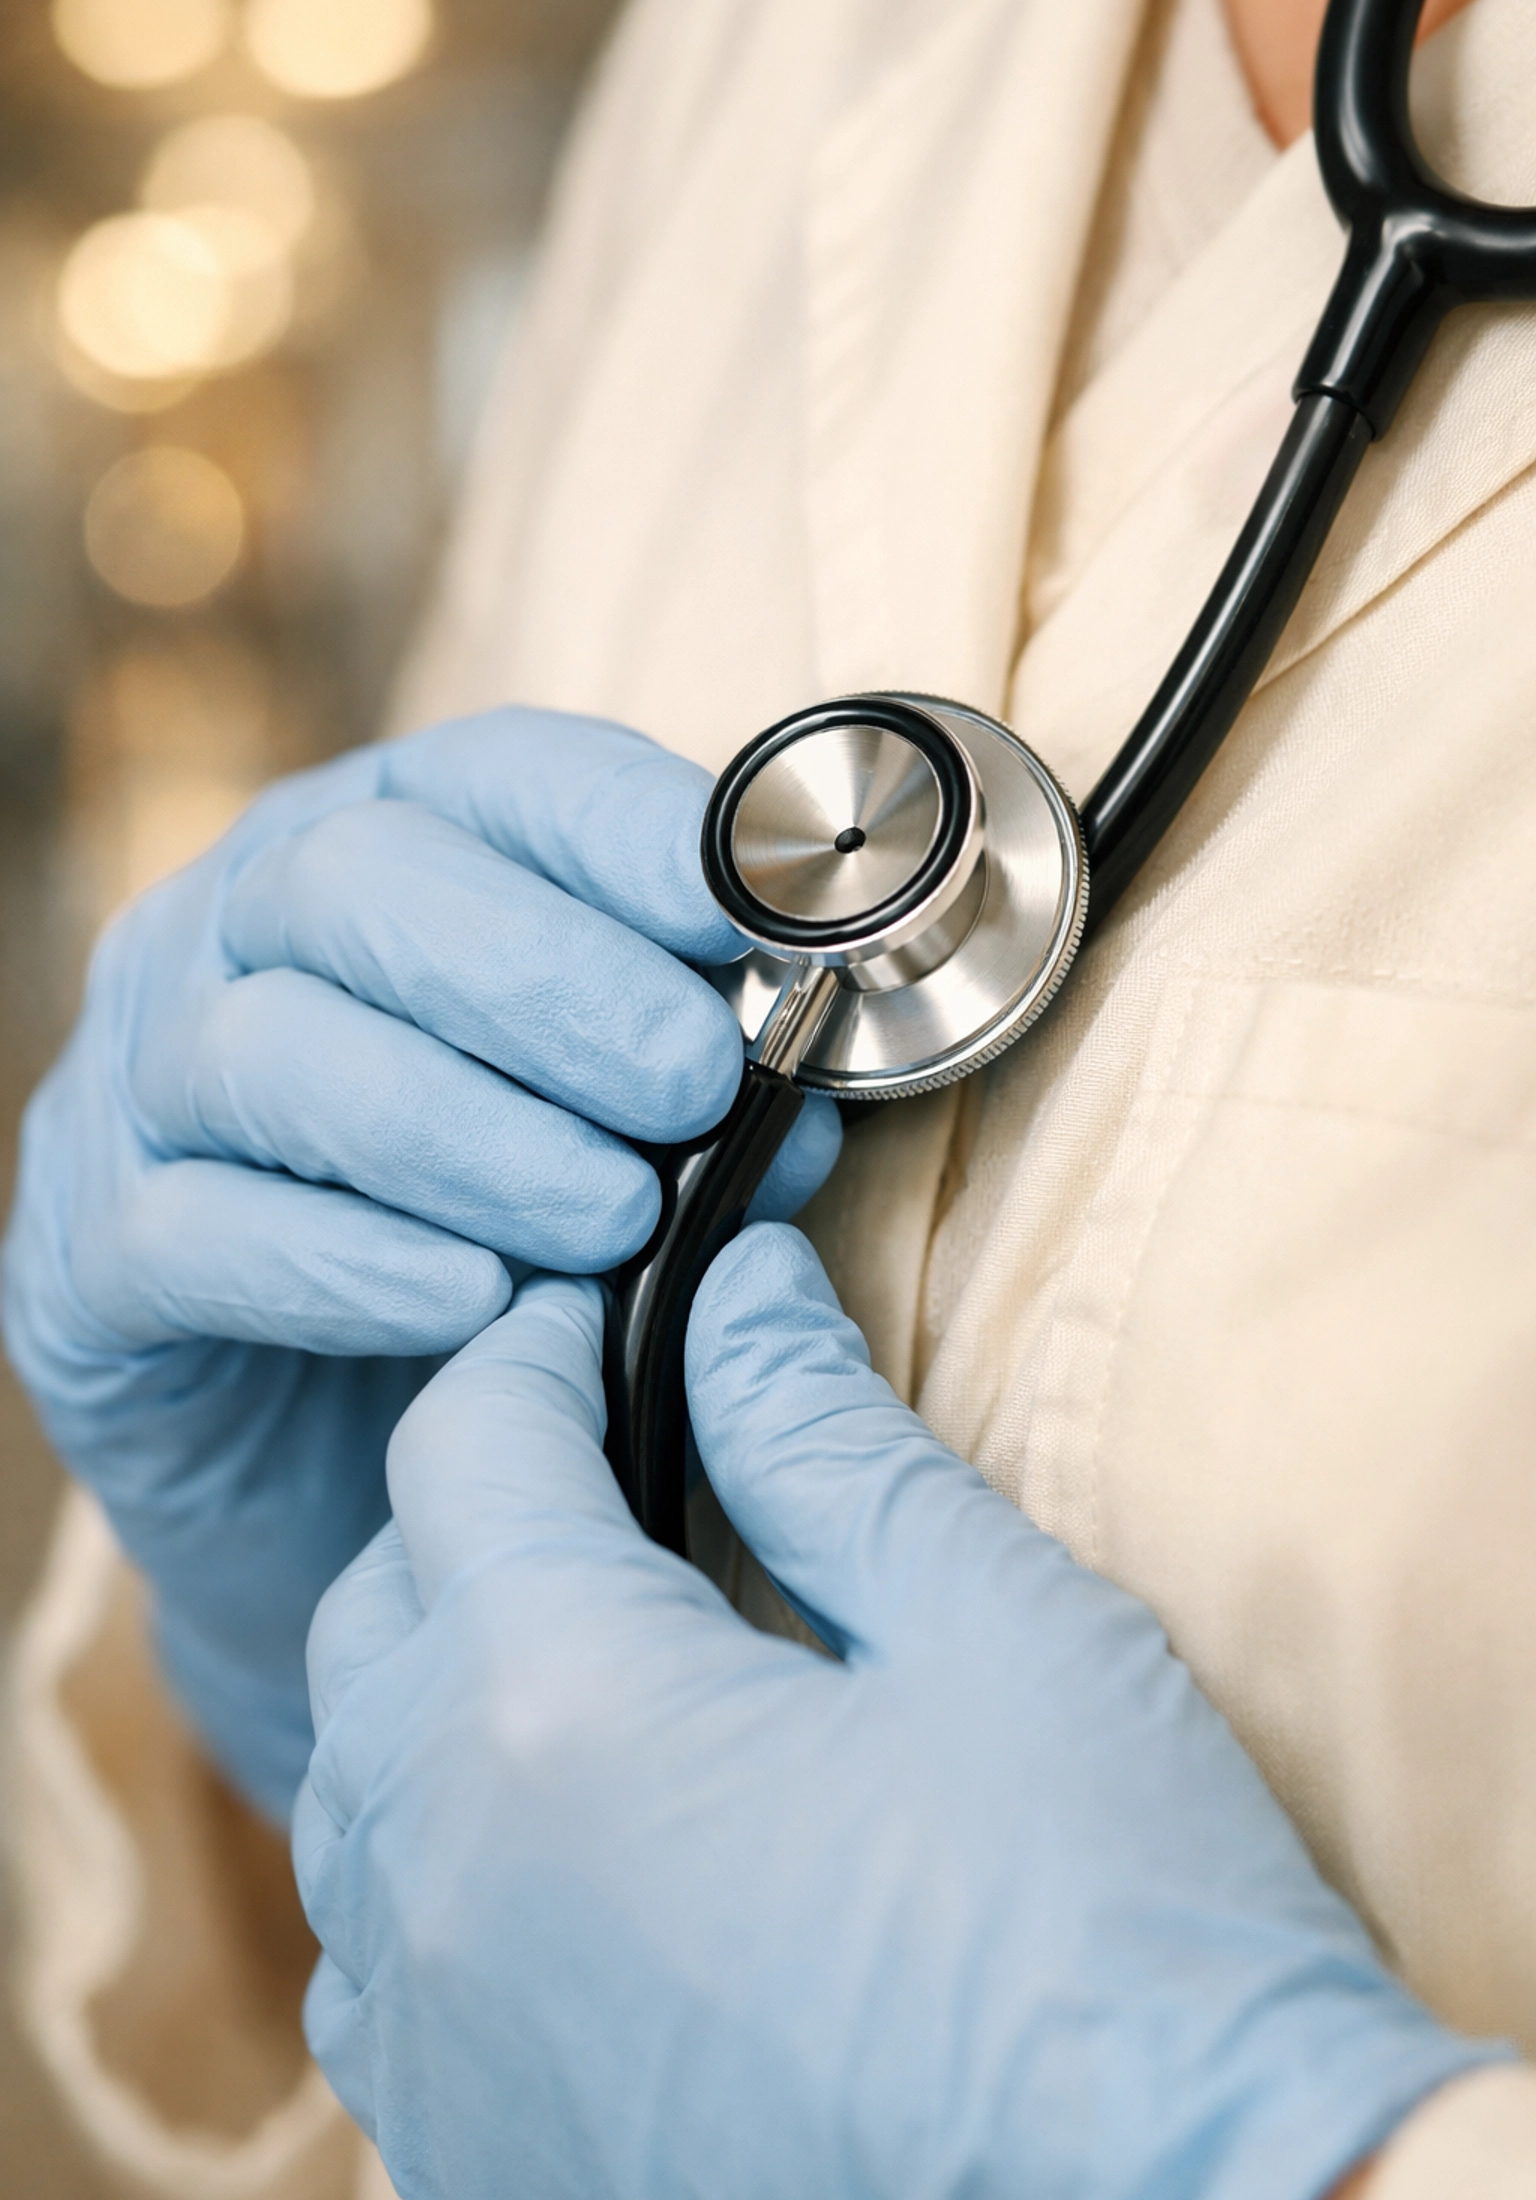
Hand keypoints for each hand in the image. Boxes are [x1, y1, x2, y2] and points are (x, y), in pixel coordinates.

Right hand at [1, 712, 838, 1822]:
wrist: (327, 1475)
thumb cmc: (498, 1258)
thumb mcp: (606, 1143)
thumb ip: (691, 1093)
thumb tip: (812, 1095)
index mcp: (374, 855)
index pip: (487, 778)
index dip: (622, 828)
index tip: (751, 909)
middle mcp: (228, 937)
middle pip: (355, 883)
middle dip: (546, 978)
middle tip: (692, 1083)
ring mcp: (137, 1090)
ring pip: (269, 1052)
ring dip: (466, 1129)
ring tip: (615, 1216)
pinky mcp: (87, 1259)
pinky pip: (192, 1231)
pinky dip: (347, 1263)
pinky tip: (474, 1301)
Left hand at [297, 1227, 1488, 2199]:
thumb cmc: (1124, 1934)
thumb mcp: (994, 1629)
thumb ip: (824, 1438)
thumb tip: (740, 1293)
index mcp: (565, 1713)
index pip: (464, 1448)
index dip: (532, 1346)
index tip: (606, 1306)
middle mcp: (455, 1883)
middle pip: (377, 1605)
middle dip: (479, 1502)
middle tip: (616, 1459)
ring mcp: (449, 2050)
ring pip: (356, 1789)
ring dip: (444, 1681)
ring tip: (596, 1640)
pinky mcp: (482, 2164)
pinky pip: (385, 1966)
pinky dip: (443, 1863)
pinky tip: (573, 1847)